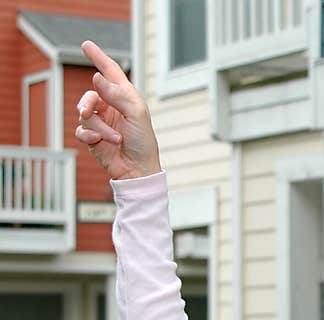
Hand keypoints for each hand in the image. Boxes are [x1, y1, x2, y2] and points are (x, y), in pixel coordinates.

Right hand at [74, 40, 161, 179]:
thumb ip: (118, 95)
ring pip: (85, 114)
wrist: (137, 170)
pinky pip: (81, 130)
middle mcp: (112, 107)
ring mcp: (102, 121)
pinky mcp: (93, 136)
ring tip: (114, 138)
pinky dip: (90, 135)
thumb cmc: (143, 143)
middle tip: (87, 111)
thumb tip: (97, 78)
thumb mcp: (137, 115)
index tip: (86, 45)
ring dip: (98, 126)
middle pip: (90, 94)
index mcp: (126, 98)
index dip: (99, 58)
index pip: (111, 73)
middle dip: (87, 103)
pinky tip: (100, 142)